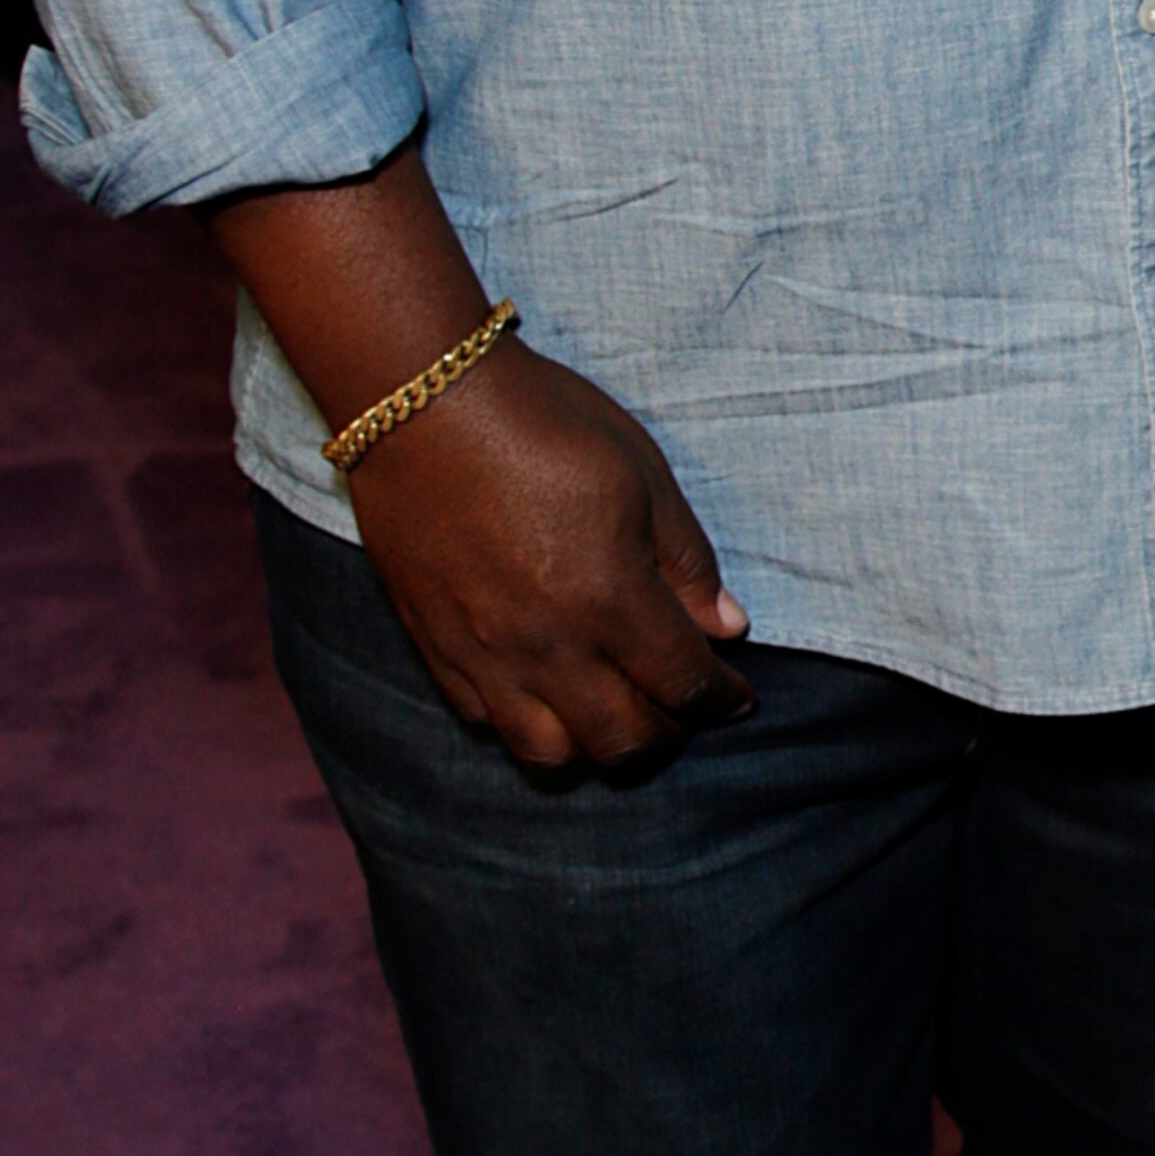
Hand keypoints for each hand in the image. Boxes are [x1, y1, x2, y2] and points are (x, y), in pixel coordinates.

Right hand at [345, 338, 753, 770]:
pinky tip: (548, 690)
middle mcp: (545, 644)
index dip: (721, 698)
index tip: (736, 696)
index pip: (683, 684)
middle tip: (680, 706)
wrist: (418, 402)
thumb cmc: (541, 422)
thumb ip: (687, 562)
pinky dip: (529, 723)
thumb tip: (727, 628)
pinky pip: (487, 723)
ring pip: (551, 753)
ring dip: (595, 744)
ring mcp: (483, 654)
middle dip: (667, 733)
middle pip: (622, 739)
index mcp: (607, 598)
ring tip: (614, 709)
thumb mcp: (641, 473)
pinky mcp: (435, 648)